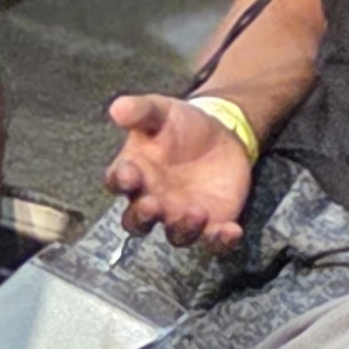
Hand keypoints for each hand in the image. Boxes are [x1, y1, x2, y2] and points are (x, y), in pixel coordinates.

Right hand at [103, 93, 256, 249]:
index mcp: (134, 173)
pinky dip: (220, 241)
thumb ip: (141, 111)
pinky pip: (213, 240)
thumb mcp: (161, 111)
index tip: (128, 174)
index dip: (121, 181)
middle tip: (154, 205)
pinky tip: (230, 231)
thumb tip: (117, 107)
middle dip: (144, 216)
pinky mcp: (213, 221)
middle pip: (138, 221)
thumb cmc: (180, 124)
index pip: (118, 182)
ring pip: (176, 234)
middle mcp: (152, 200)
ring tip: (196, 213)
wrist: (221, 131)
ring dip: (183, 228)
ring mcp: (181, 214)